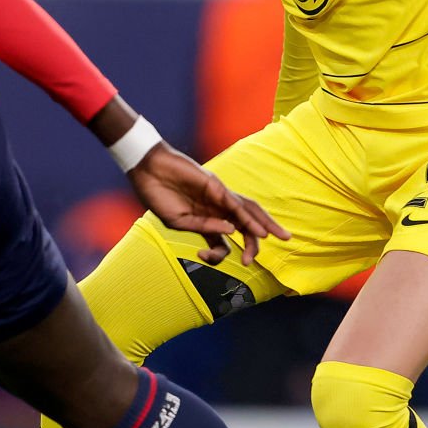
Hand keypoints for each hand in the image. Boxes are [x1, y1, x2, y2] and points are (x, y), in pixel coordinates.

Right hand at [128, 143, 290, 265]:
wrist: (148, 171)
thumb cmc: (159, 195)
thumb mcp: (179, 221)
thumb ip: (203, 228)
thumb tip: (230, 232)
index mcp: (206, 221)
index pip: (223, 242)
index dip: (218, 255)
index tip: (203, 256)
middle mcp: (217, 209)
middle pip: (246, 224)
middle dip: (260, 238)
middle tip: (273, 249)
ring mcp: (218, 197)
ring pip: (248, 211)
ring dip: (264, 224)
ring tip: (279, 236)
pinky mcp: (215, 186)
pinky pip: (235, 204)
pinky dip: (247, 218)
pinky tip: (257, 229)